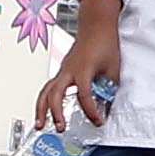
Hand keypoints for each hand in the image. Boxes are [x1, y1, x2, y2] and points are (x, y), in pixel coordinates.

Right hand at [36, 0, 121, 130]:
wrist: (96, 26)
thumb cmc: (104, 44)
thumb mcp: (113, 70)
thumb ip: (108, 90)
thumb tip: (106, 107)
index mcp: (83, 70)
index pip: (84, 95)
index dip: (91, 111)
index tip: (98, 121)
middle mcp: (68, 71)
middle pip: (55, 94)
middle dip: (56, 113)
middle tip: (61, 128)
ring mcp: (62, 71)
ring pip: (46, 92)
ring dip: (42, 110)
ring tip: (41, 126)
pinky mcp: (61, 72)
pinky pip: (49, 88)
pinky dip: (45, 101)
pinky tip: (46, 113)